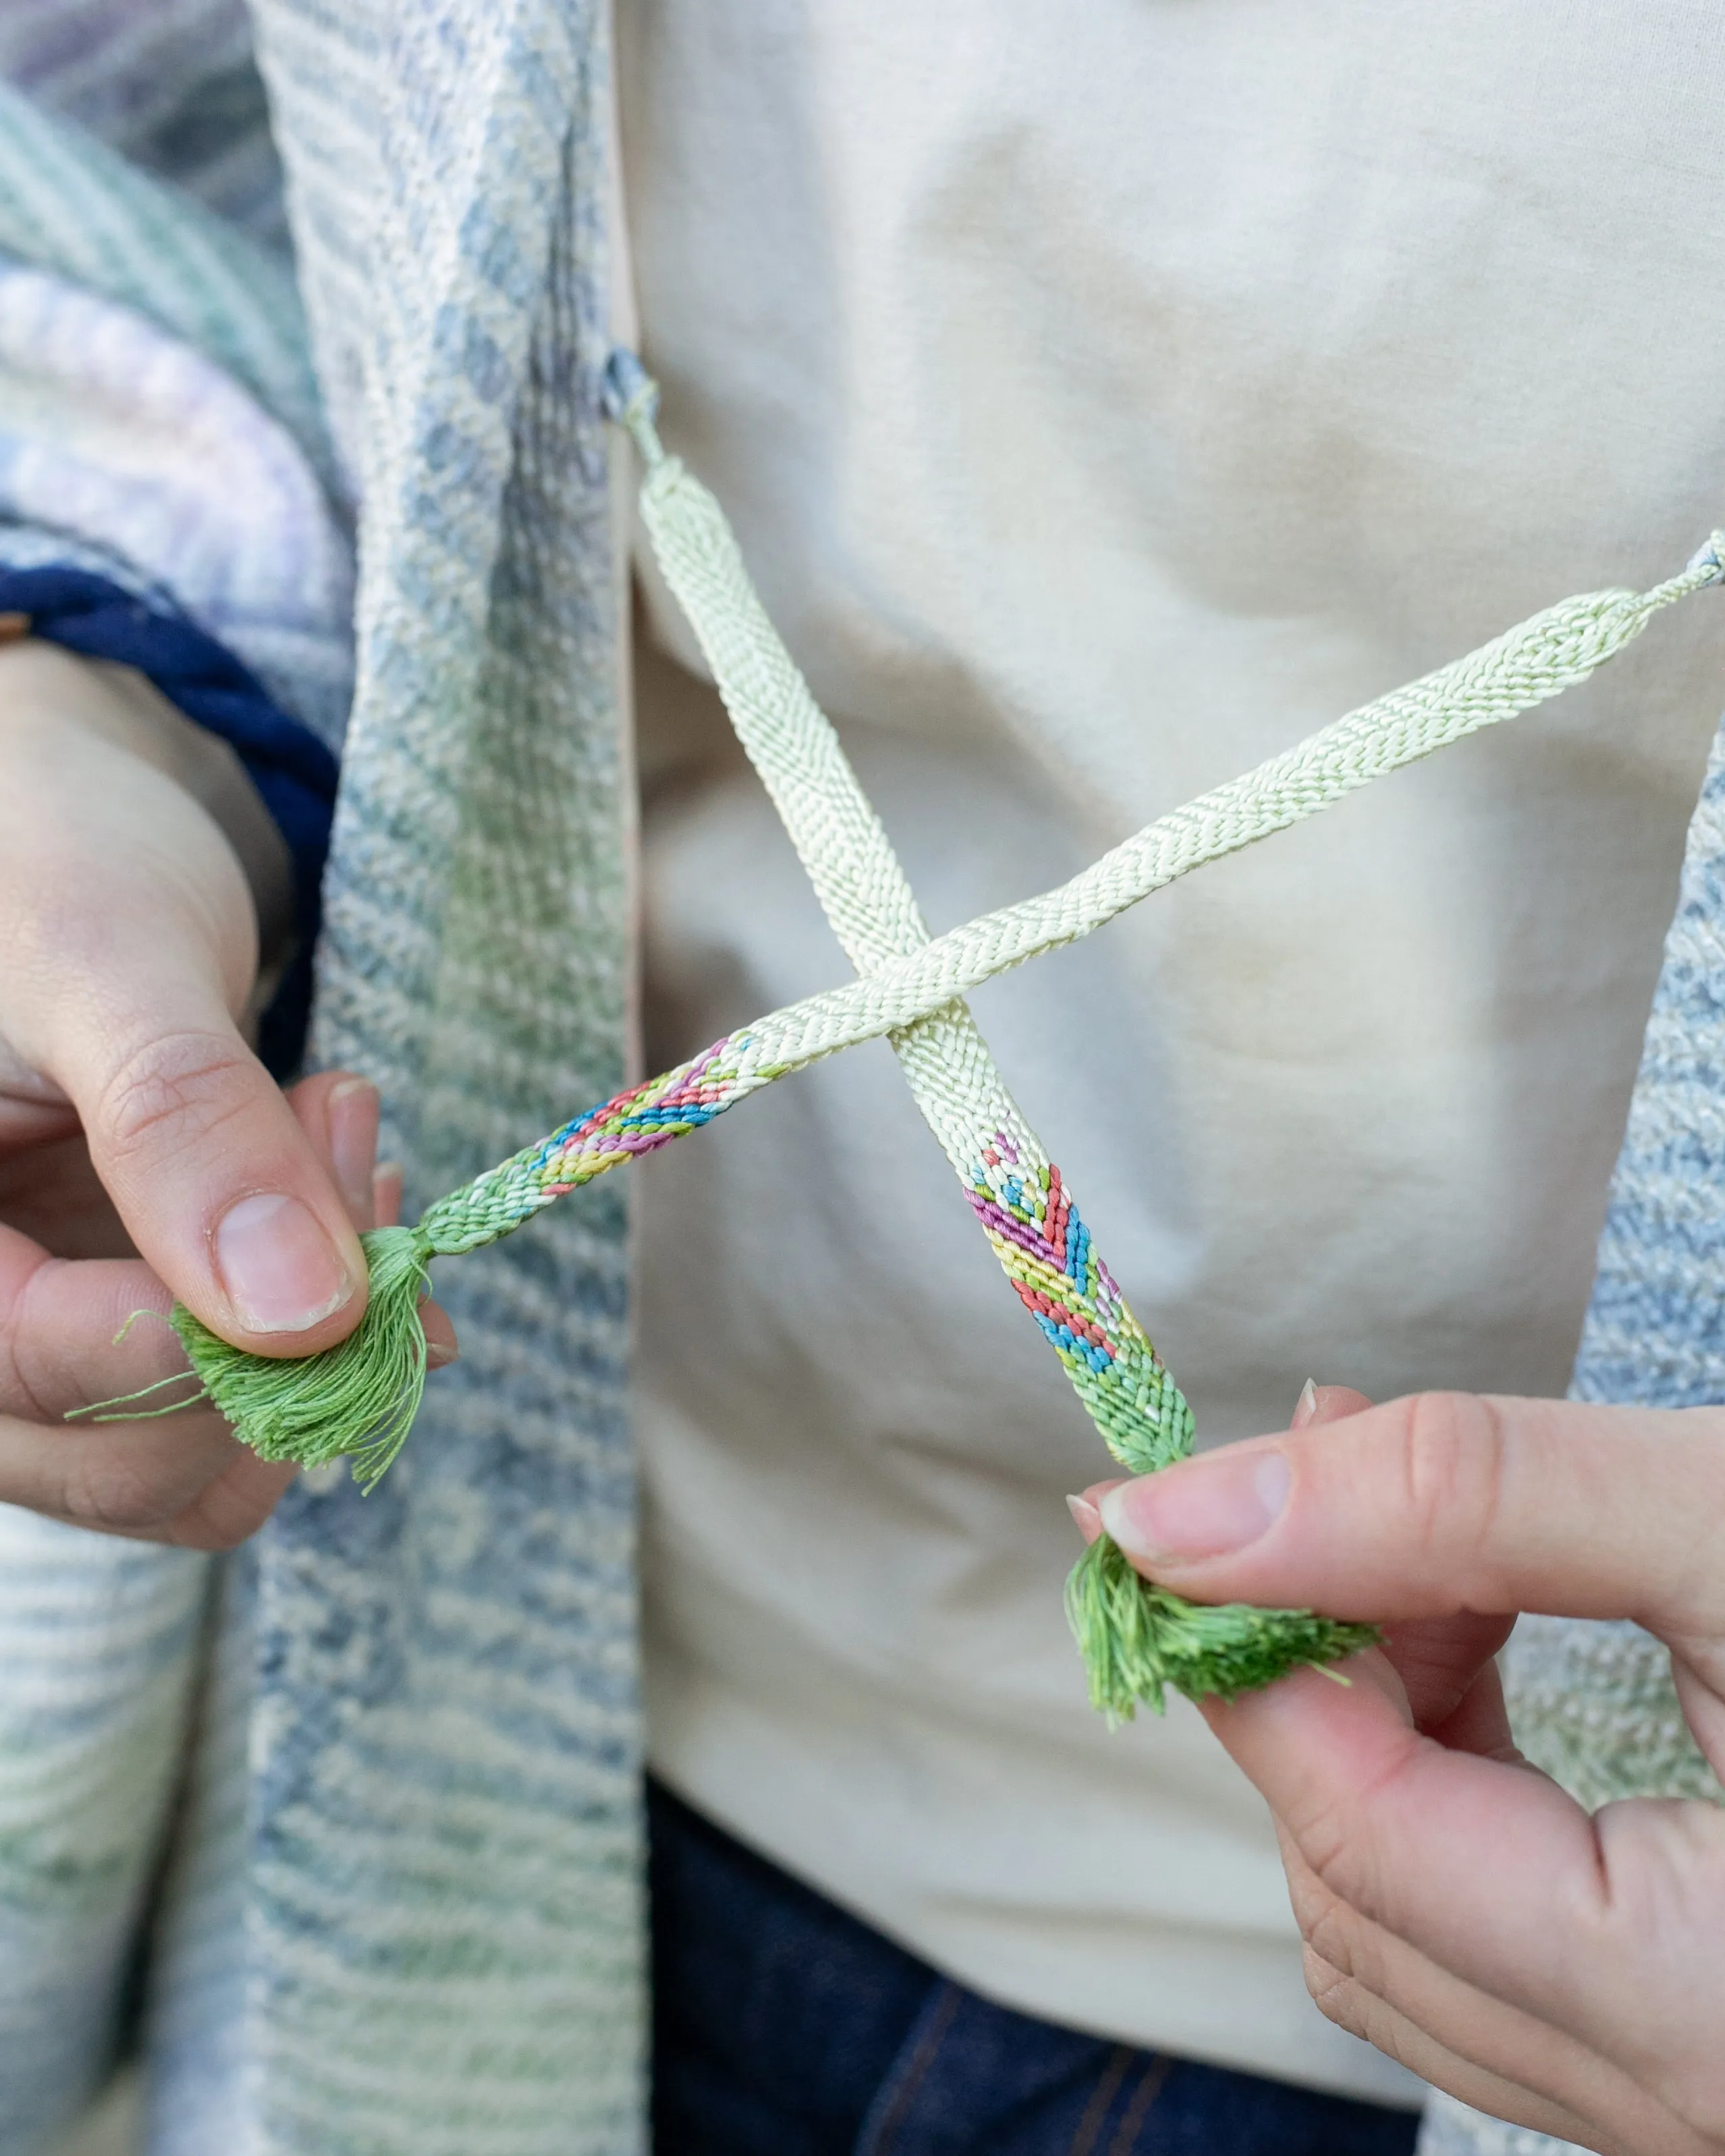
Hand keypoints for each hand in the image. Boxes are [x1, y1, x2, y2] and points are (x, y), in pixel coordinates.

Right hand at [0, 640, 450, 1546]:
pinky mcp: (106, 1339)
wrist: (66, 837)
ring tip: (340, 1134)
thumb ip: (186, 1125)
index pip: (34, 1376)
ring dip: (317, 1335)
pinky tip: (341, 1190)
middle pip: (117, 1459)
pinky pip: (227, 1419)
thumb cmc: (50, 859)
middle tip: (346, 1127)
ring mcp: (25, 1349)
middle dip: (282, 1327)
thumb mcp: (107, 958)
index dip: (211, 1337)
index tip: (358, 1210)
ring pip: (190, 1469)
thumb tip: (303, 1315)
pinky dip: (319, 1335)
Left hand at [1072, 1386, 1724, 2155]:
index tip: (1144, 1496)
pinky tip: (1477, 1639)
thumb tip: (1186, 1511)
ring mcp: (1682, 2089)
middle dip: (1308, 1670)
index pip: (1357, 1829)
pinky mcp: (1688, 2036)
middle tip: (1331, 1479)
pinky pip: (1490, 1934)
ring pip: (1407, 1924)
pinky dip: (1444, 1777)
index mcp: (1696, 2014)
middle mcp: (1681, 2103)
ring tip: (1437, 1554)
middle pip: (1361, 1888)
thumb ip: (1463, 1502)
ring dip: (1370, 1721)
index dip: (1238, 1642)